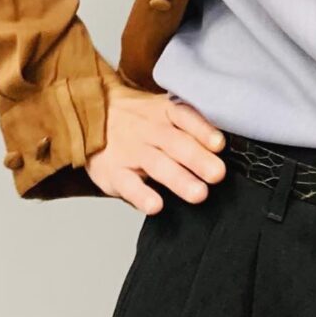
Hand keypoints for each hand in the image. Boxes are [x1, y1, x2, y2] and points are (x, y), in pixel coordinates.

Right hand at [85, 85, 226, 213]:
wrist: (91, 114)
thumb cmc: (139, 118)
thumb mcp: (162, 111)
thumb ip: (190, 126)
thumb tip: (223, 149)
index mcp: (164, 112)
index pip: (186, 117)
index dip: (203, 130)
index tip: (220, 144)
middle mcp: (149, 130)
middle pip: (176, 143)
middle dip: (199, 159)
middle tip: (218, 174)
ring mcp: (131, 151)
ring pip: (157, 165)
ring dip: (179, 179)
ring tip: (199, 194)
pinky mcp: (113, 172)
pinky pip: (128, 184)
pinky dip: (141, 195)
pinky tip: (155, 205)